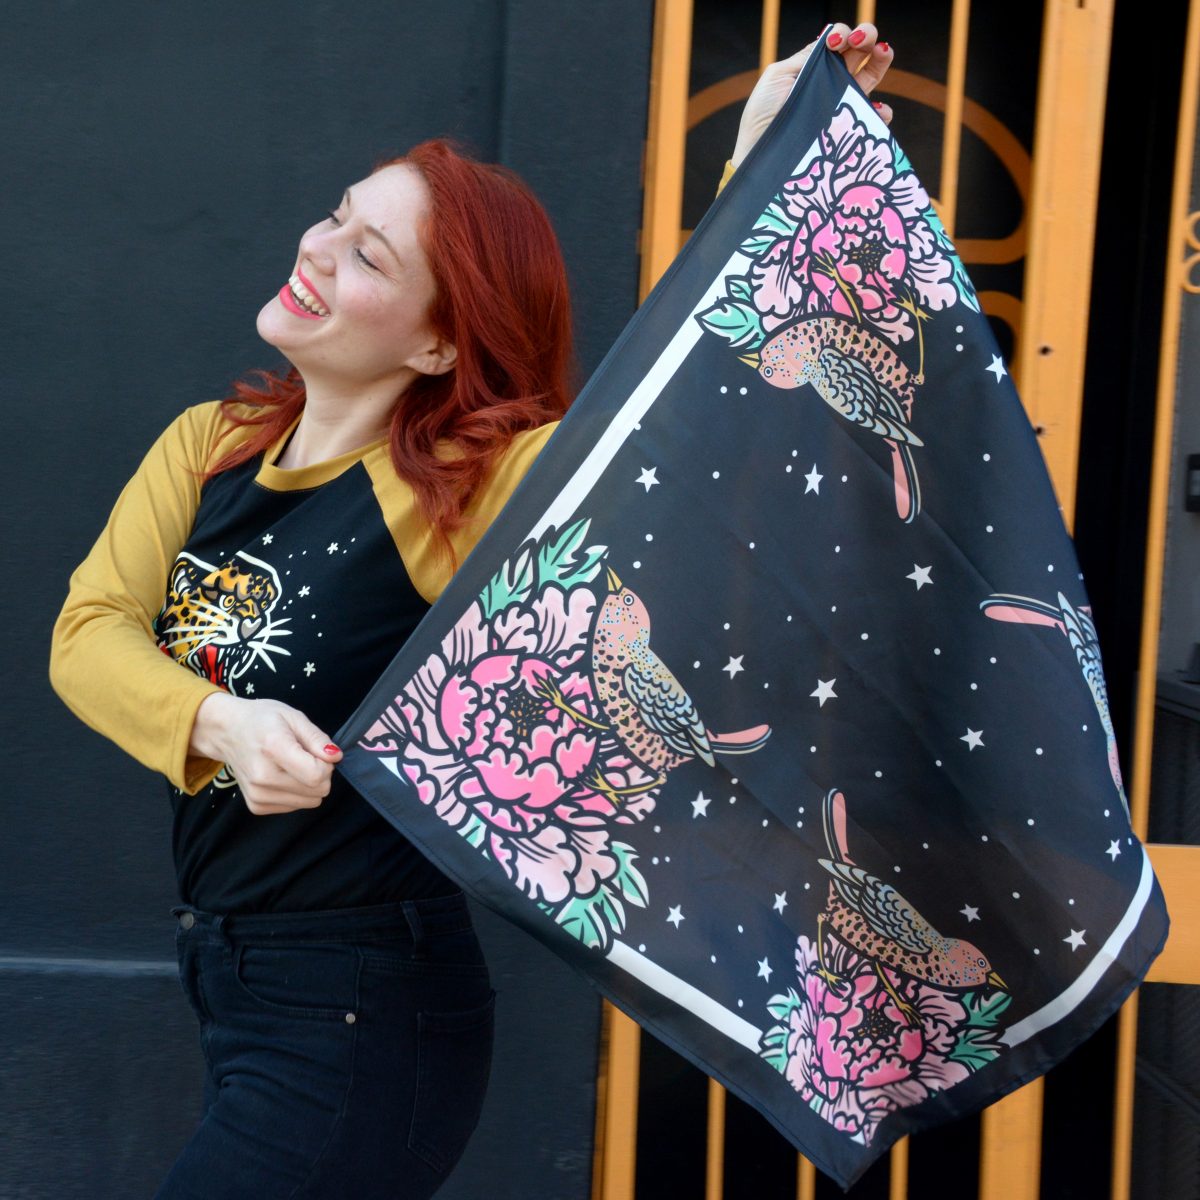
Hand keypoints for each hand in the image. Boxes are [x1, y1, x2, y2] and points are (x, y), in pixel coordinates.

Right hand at [190, 692, 342, 815]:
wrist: (227, 732)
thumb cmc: (262, 720)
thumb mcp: (293, 717)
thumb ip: (317, 738)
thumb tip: (335, 757)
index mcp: (274, 748)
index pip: (317, 775)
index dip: (327, 765)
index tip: (318, 752)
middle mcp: (263, 776)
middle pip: (318, 791)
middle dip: (320, 774)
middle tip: (303, 756)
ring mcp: (258, 794)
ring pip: (310, 802)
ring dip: (308, 785)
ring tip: (290, 765)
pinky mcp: (256, 806)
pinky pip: (295, 806)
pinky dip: (295, 793)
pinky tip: (281, 775)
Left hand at [731, 24, 894, 169]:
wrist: (761, 151)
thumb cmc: (763, 114)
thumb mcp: (779, 76)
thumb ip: (806, 57)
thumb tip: (829, 40)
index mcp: (813, 67)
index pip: (837, 42)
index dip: (842, 34)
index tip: (835, 42)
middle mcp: (830, 82)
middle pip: (859, 53)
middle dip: (868, 37)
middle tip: (865, 39)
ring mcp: (840, 105)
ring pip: (871, 76)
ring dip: (882, 59)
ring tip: (883, 52)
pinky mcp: (846, 130)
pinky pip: (872, 118)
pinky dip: (881, 112)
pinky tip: (877, 109)